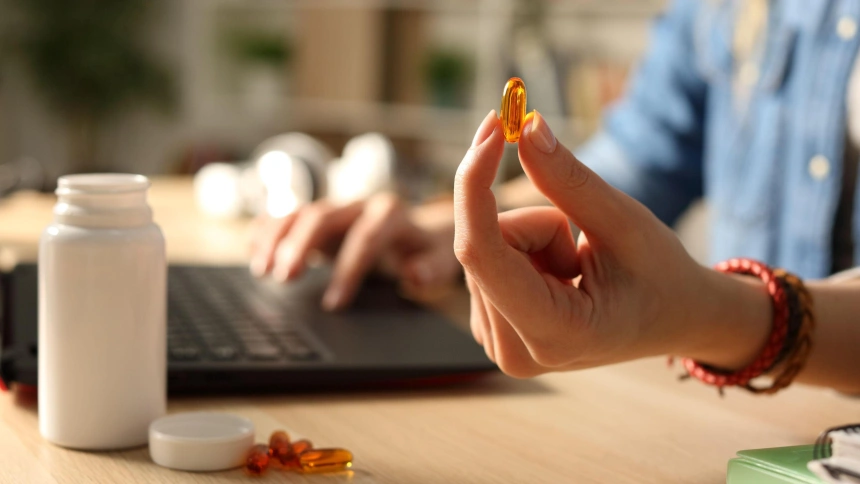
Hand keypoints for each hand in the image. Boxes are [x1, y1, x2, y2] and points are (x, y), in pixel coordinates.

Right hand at [249, 193, 461, 309]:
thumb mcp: (441, 260)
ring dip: (276, 238)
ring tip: (260, 269)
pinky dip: (268, 229)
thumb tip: (414, 274)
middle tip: (284, 278)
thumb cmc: (429, 251)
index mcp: (391, 214)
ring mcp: (335, 208)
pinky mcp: (318, 217)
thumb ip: (431, 267)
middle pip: (322, 216)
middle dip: (300, 244)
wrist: (421, 231)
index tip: (333, 303)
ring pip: (299, 213)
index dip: (348, 269)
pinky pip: (287, 215)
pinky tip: (253, 249)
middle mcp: (359, 205)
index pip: (366, 237)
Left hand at [454, 110, 770, 376]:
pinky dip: (521, 251)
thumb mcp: (624, 221)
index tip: (491, 127)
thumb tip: (525, 128)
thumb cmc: (659, 275)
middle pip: (486, 243)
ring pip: (484, 247)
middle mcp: (514, 352)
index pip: (482, 254)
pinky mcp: (490, 327)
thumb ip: (568, 178)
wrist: (672, 319)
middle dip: (534, 222)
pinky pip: (484, 259)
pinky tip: (558, 276)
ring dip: (531, 239)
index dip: (475, 185)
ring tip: (577, 268)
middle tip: (583, 246)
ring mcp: (496, 344)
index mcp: (555, 334)